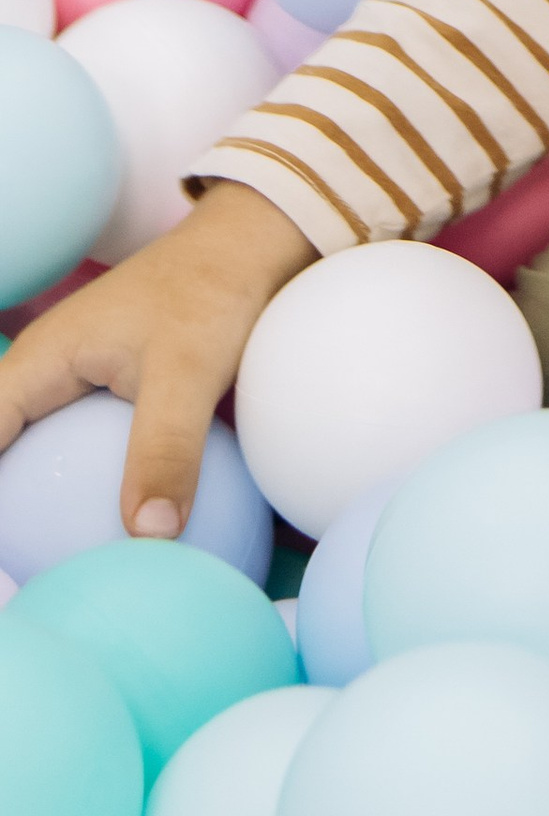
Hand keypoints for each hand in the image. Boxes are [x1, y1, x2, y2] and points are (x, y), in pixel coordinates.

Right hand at [0, 182, 316, 537]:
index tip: (3, 557)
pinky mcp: (114, 398)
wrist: (256, 244)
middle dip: (13, 506)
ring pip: (40, 458)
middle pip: (5, 451)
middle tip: (26, 569)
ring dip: (44, 505)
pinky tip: (130, 537)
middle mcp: (46, 377)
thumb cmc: (215, 292)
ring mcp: (78, 387)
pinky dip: (92, 491)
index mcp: (38, 365)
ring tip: (57, 571)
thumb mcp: (191, 371)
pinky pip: (83, 454)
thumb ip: (166, 450)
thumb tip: (149, 538)